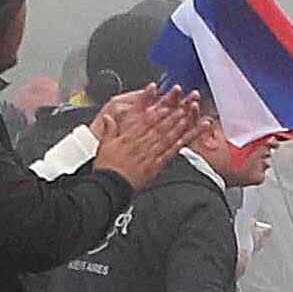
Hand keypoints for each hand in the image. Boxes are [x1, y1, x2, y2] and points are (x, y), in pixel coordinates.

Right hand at [88, 84, 218, 184]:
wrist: (110, 187)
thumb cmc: (107, 169)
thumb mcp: (104, 146)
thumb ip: (109, 130)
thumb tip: (108, 117)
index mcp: (129, 138)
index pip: (145, 121)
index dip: (157, 112)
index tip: (165, 104)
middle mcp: (141, 144)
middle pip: (159, 127)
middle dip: (172, 116)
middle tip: (183, 107)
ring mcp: (149, 155)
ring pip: (166, 138)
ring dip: (178, 127)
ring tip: (188, 117)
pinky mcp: (155, 166)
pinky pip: (168, 154)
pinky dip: (178, 145)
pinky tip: (186, 139)